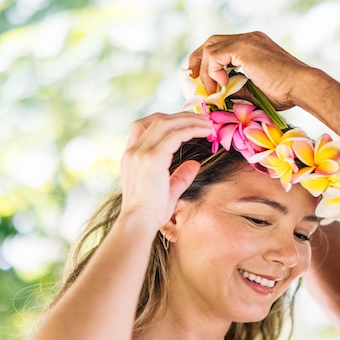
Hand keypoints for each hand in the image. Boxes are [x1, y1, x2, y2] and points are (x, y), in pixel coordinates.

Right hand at [119, 112, 211, 228]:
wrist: (139, 223)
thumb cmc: (151, 213)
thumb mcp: (167, 191)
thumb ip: (180, 176)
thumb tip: (195, 165)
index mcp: (131, 156)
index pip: (144, 125)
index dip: (166, 119)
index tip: (185, 122)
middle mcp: (133, 150)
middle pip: (158, 120)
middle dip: (182, 116)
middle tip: (203, 119)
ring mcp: (141, 152)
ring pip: (167, 123)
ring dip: (189, 120)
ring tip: (208, 123)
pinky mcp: (152, 157)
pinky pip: (175, 134)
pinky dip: (191, 129)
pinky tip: (205, 131)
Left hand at [188, 32, 309, 109]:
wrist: (302, 86)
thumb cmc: (287, 93)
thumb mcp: (255, 91)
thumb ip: (236, 89)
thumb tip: (218, 95)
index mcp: (253, 45)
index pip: (221, 47)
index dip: (208, 63)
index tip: (202, 81)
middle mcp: (249, 38)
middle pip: (211, 41)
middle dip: (198, 61)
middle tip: (192, 81)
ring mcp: (246, 40)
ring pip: (210, 47)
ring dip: (205, 71)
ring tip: (211, 90)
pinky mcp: (243, 47)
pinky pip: (214, 55)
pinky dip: (213, 71)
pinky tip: (222, 85)